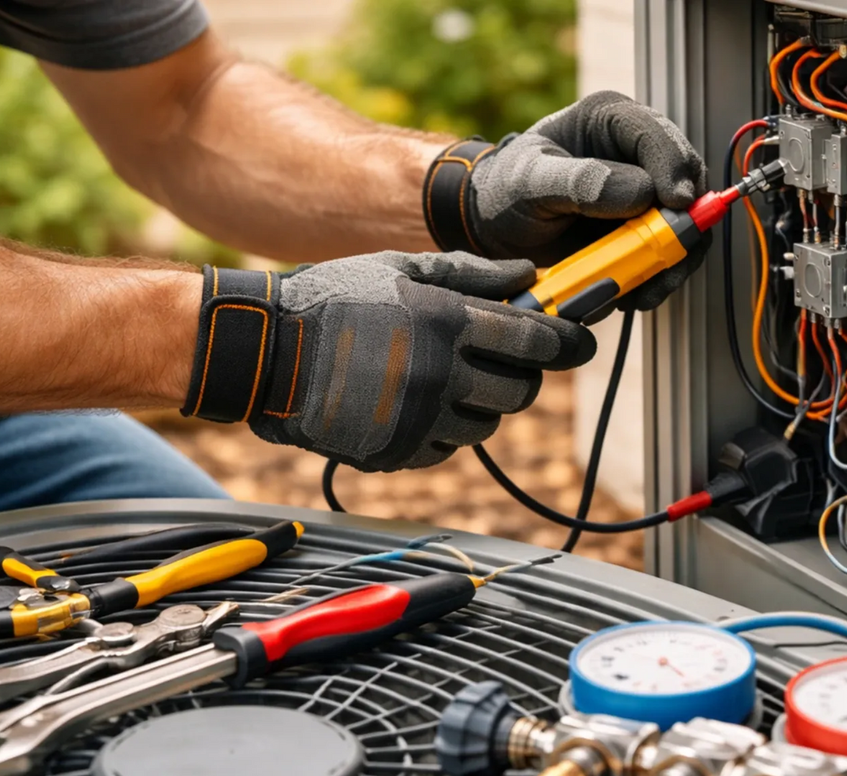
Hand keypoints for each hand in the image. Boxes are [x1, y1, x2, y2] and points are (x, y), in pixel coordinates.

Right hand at [181, 254, 595, 470]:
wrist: (266, 354)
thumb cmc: (332, 300)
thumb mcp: (400, 268)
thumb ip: (469, 273)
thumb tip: (528, 274)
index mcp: (446, 323)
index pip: (535, 342)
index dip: (567, 343)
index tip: (580, 343)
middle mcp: (440, 375)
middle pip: (520, 390)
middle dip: (523, 375)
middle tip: (508, 360)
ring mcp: (419, 420)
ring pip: (486, 424)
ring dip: (482, 403)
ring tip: (449, 378)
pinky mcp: (398, 453)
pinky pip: (447, 449)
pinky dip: (446, 430)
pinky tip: (418, 403)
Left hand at [423, 91, 709, 310]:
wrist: (496, 228)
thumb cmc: (507, 190)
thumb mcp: (530, 182)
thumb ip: (579, 182)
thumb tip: (641, 193)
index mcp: (610, 120)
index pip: (656, 134)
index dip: (674, 166)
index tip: (675, 202)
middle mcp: (637, 153)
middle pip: (687, 181)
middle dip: (683, 223)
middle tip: (669, 256)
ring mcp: (647, 195)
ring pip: (686, 225)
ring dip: (673, 260)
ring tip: (647, 289)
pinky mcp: (644, 232)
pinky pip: (667, 256)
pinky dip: (657, 278)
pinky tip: (634, 294)